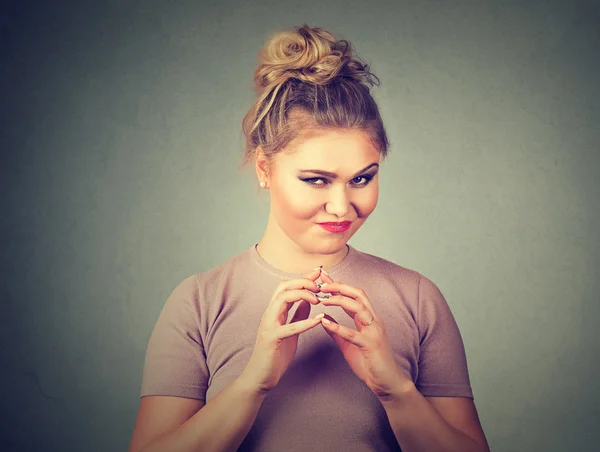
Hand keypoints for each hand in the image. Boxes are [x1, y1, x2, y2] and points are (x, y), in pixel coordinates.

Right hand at [239, 268, 323, 394]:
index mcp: (274, 311)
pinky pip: (290, 327)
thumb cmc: (274, 354)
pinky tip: (319, 320)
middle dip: (303, 282)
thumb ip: (297, 315)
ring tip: (318, 300)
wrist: (260, 377)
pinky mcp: (271, 339)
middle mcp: (269, 314)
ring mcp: (268, 325)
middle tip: (320, 286)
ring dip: (303, 295)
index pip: (287, 286)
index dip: (303, 277)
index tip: (319, 272)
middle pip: (283, 287)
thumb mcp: (290, 331)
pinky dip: (305, 322)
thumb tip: (308, 300)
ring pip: (283, 299)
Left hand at [318, 271, 413, 399]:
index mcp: (368, 318)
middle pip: (357, 295)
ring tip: (322, 298)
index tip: (322, 276)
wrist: (387, 382)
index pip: (353, 295)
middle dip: (339, 286)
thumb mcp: (349, 344)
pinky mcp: (371, 345)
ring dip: (339, 300)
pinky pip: (353, 333)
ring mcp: (374, 331)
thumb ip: (337, 331)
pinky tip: (324, 322)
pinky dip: (338, 327)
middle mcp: (373, 320)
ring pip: (358, 308)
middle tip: (321, 283)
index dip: (338, 284)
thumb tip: (323, 318)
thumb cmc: (370, 363)